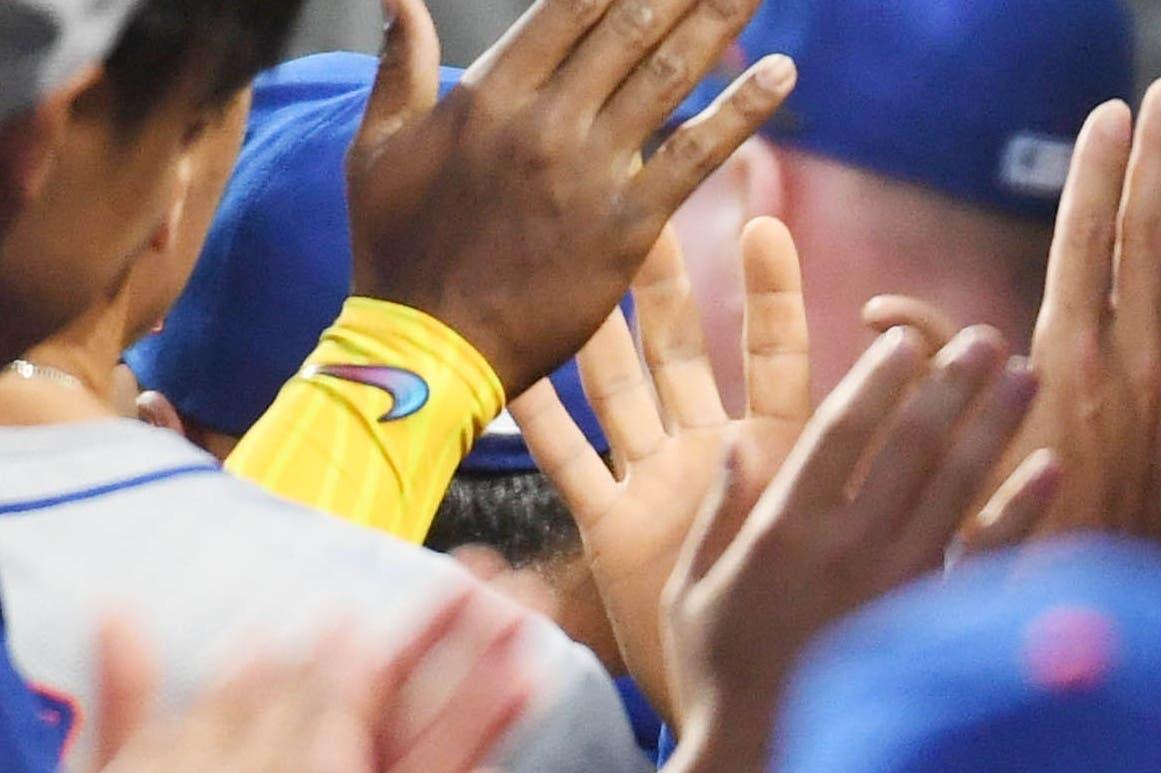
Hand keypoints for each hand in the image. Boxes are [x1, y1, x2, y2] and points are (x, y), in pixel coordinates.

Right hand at [344, 0, 796, 396]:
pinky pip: (693, 156)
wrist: (425, 349)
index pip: (569, 3)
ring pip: (668, 75)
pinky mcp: (626, 228)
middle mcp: (544, 119)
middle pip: (629, 24)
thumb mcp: (377, 147)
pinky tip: (783, 73)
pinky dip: (741, 111)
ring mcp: (589, 171)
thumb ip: (400, 66)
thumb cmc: (395, 252)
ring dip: (721, 19)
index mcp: (488, 92)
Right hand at [467, 327, 1053, 772]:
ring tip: (1027, 376)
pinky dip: (1022, 512)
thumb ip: (718, 515)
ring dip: (993, 426)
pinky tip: (1050, 471)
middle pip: (910, 445)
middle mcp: (845, 550)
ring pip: (955, 488)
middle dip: (951, 384)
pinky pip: (987, 559)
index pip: (838, 431)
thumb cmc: (719, 689)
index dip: (877, 378)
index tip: (906, 339)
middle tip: (988, 339)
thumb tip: (738, 443)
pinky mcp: (930, 631)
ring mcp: (895, 590)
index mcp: (782, 532)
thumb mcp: (690, 594)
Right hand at [516, 218, 813, 729]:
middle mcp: (712, 462)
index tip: (766, 225)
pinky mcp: (611, 531)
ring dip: (591, 328)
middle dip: (663, 280)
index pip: (775, 361)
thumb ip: (801, 496)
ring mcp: (657, 489)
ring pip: (616, 390)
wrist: (756, 724)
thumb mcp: (822, 562)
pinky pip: (566, 462)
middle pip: (683, 351)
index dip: (769, 297)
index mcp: (773, 462)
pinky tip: (503, 361)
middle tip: (643, 205)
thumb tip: (777, 440)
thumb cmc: (811, 644)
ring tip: (563, 256)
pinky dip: (536, 416)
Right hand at [871, 78, 1160, 567]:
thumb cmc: (1016, 557)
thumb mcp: (962, 460)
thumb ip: (935, 376)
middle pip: (1153, 234)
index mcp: (1063, 363)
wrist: (1098, 636)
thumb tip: (879, 317)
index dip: (1099, 170)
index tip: (1110, 114)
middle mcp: (1133, 365)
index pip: (1084, 239)